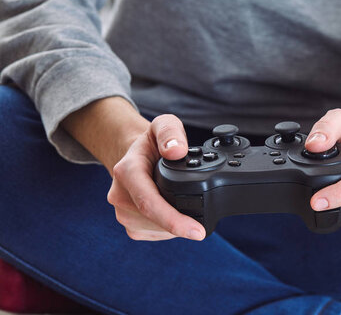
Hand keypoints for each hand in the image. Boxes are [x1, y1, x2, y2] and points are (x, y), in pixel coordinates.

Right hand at [107, 114, 205, 240]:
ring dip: (176, 226)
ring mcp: (122, 213)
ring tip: (185, 207)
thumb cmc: (153, 142)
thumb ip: (171, 132)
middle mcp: (119, 195)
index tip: (197, 232)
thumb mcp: (164, 124)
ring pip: (157, 230)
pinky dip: (170, 229)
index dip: (174, 221)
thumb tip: (176, 150)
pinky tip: (174, 214)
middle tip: (202, 219)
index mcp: (127, 171)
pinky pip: (155, 234)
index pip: (150, 203)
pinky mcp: (129, 225)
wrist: (137, 157)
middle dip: (182, 223)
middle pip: (156, 221)